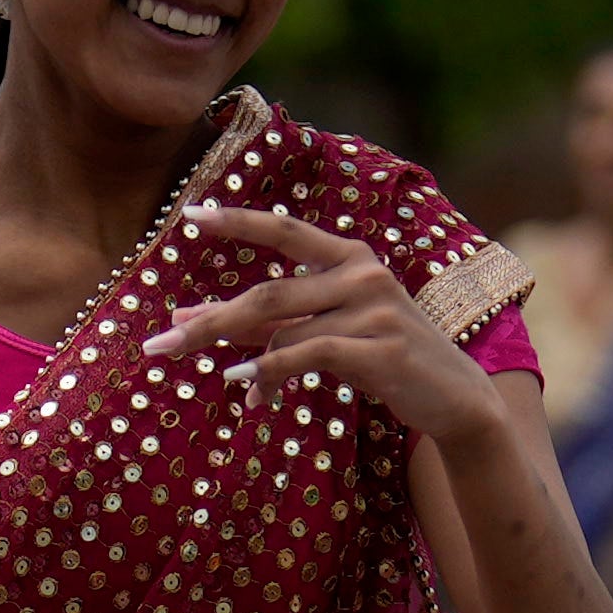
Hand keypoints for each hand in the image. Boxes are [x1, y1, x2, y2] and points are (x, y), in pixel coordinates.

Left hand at [145, 207, 510, 452]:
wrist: (452, 397)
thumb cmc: (382, 359)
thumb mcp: (329, 332)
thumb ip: (272, 323)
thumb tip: (192, 322)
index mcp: (350, 258)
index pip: (285, 229)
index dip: (239, 220)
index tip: (191, 215)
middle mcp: (361, 274)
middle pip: (268, 291)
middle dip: (209, 319)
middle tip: (159, 342)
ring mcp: (374, 310)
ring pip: (284, 328)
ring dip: (241, 358)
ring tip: (217, 379)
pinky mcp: (382, 349)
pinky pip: (309, 355)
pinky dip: (271, 372)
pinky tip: (248, 388)